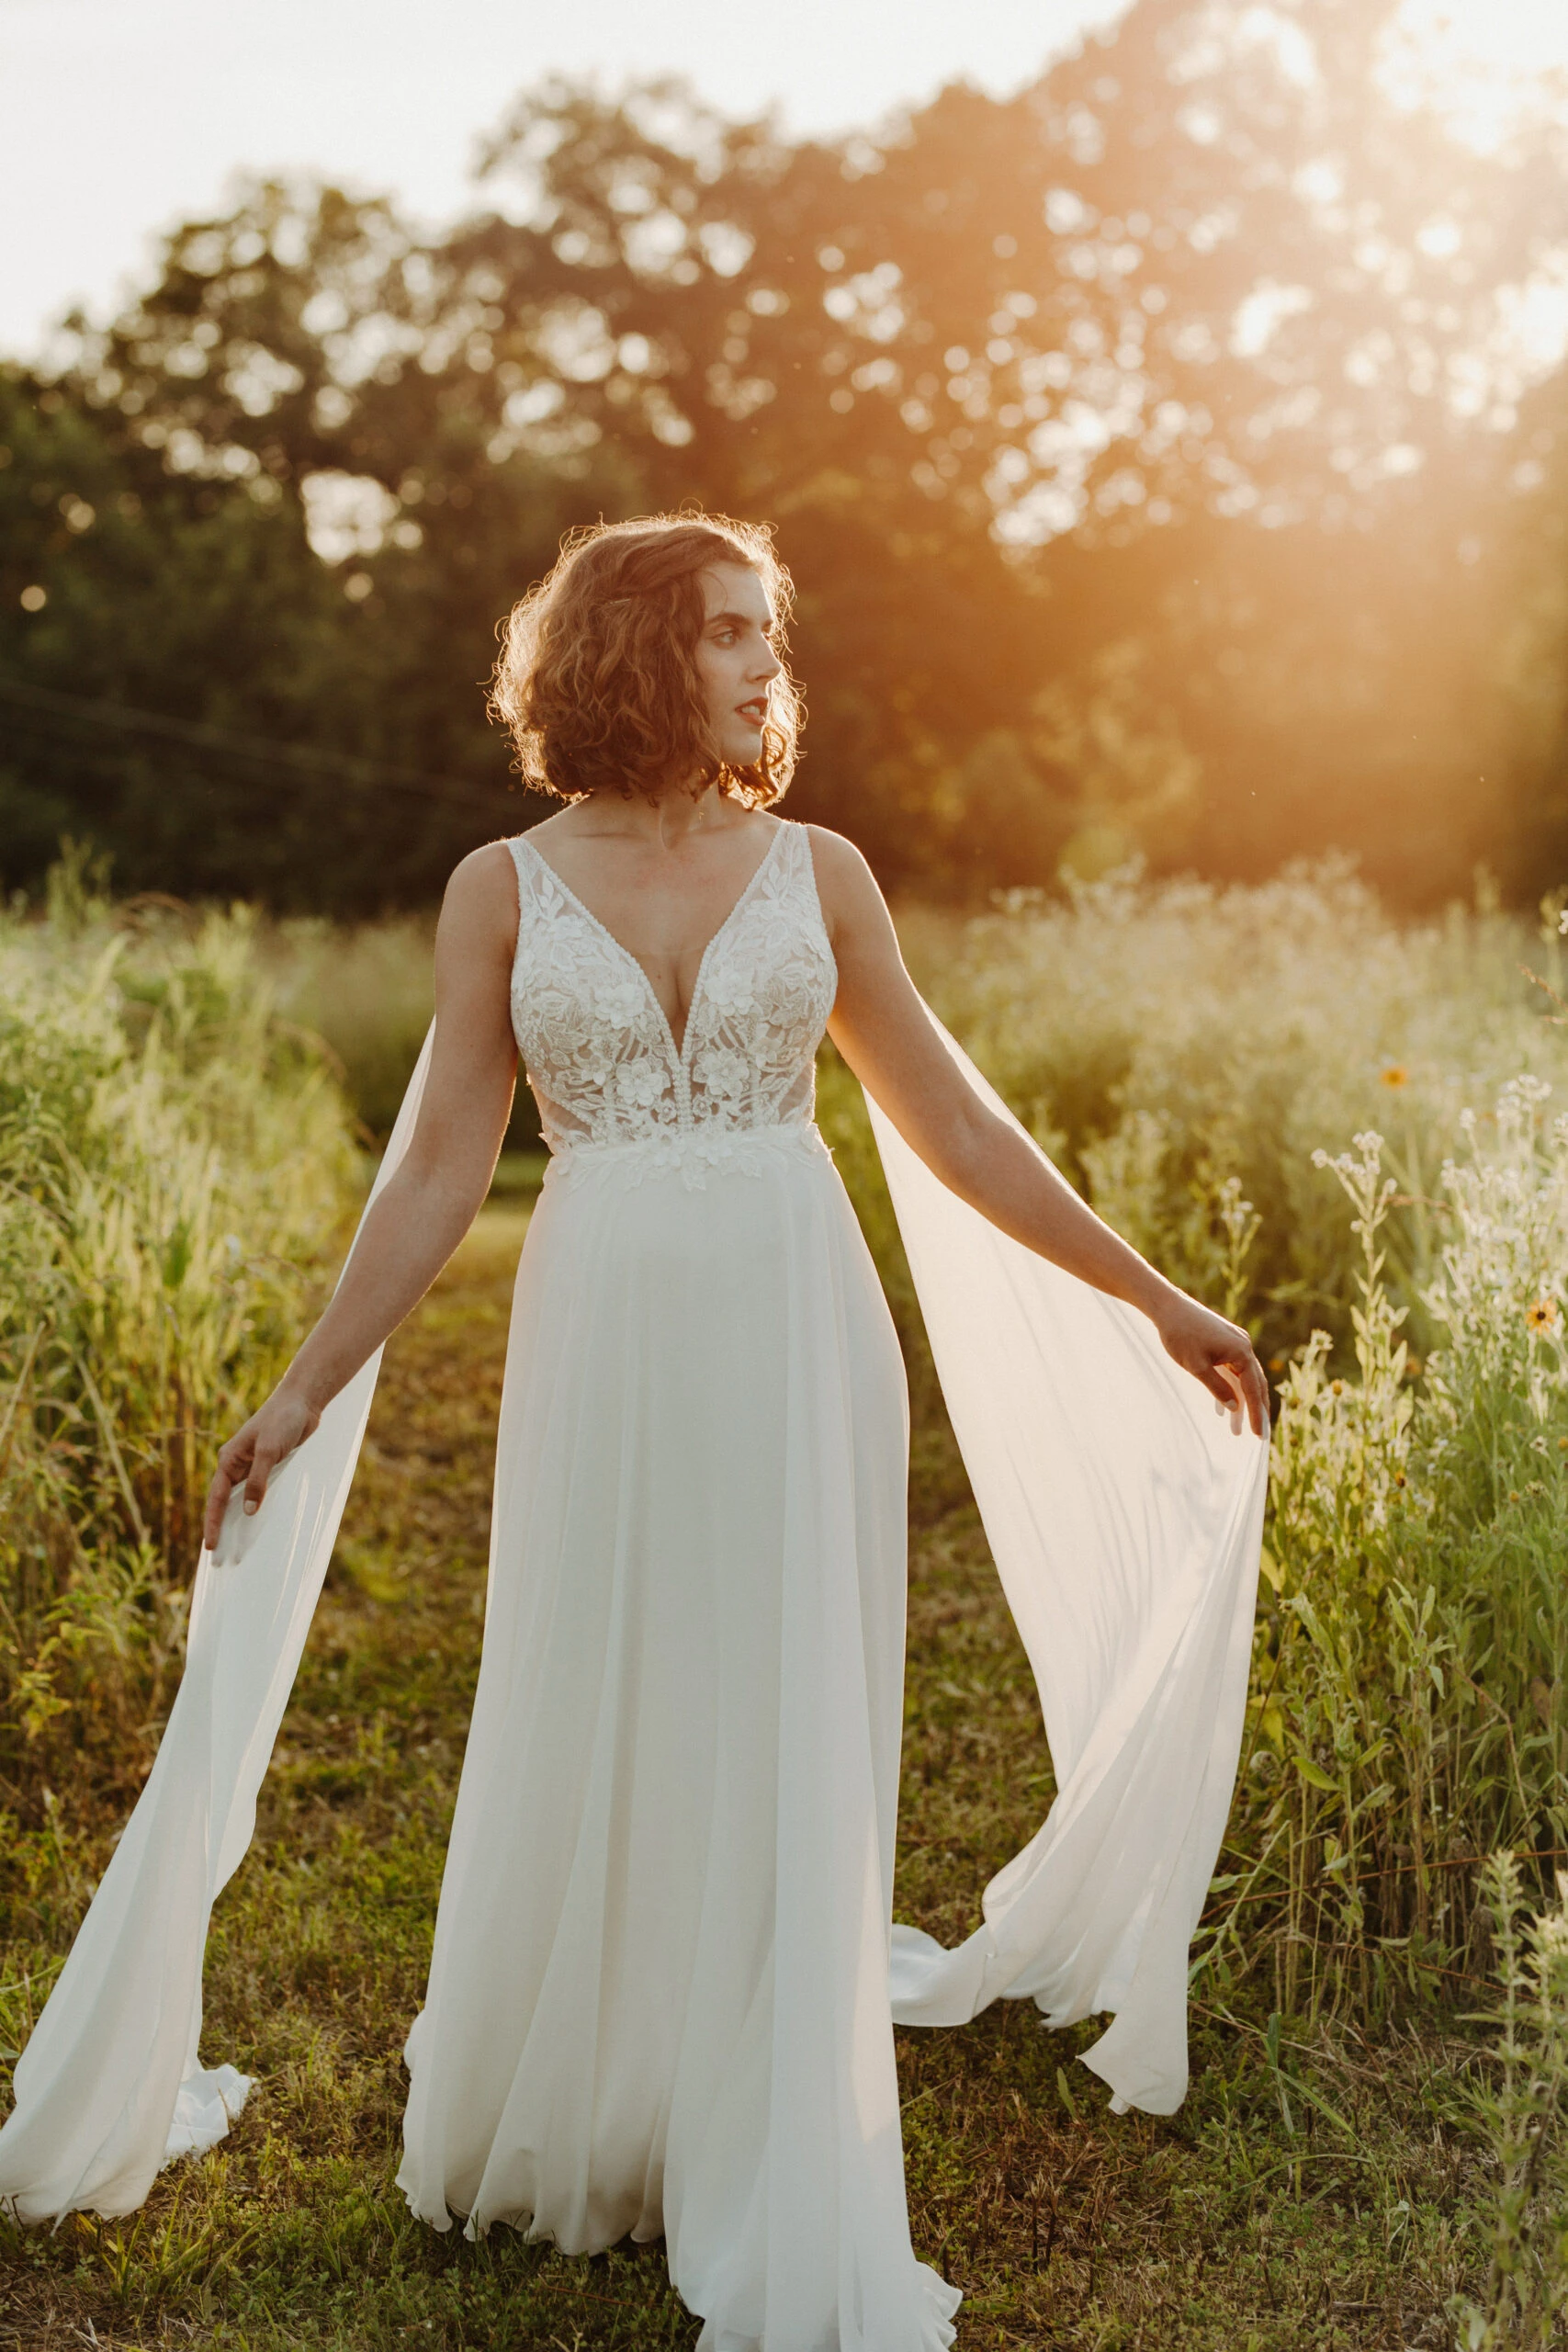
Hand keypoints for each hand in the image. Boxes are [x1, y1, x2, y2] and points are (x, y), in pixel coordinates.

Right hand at [201, 1385, 320, 1551]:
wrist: (302, 1403)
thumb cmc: (282, 1421)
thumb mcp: (269, 1451)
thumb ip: (258, 1481)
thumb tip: (247, 1511)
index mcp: (229, 1460)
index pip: (216, 1498)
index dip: (213, 1523)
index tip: (211, 1546)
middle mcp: (237, 1465)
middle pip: (225, 1502)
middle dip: (222, 1527)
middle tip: (220, 1555)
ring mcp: (253, 1467)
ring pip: (242, 1499)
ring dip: (240, 1520)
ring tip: (239, 1546)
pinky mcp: (269, 1467)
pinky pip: (260, 1493)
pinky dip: (258, 1508)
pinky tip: (261, 1524)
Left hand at [1153, 1292, 1270, 1437]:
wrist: (1167, 1307)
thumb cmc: (1180, 1335)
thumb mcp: (1197, 1367)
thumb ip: (1218, 1388)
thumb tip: (1235, 1407)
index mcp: (1241, 1351)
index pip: (1254, 1389)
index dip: (1257, 1414)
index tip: (1259, 1435)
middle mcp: (1243, 1346)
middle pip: (1255, 1384)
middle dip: (1255, 1410)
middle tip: (1258, 1434)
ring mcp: (1235, 1343)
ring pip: (1242, 1378)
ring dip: (1240, 1402)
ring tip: (1235, 1429)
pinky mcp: (1225, 1342)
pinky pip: (1232, 1370)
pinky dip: (1229, 1388)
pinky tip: (1222, 1409)